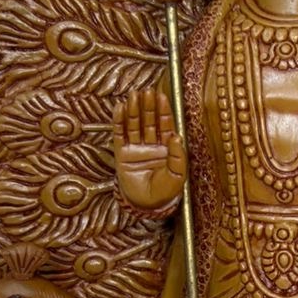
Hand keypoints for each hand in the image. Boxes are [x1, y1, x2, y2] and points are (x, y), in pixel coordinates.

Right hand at [113, 89, 185, 211]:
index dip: (163, 110)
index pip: (165, 125)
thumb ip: (178, 156)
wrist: (146, 205)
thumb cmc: (164, 192)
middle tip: (147, 91)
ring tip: (134, 96)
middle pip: (149, 121)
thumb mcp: (177, 175)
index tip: (161, 96)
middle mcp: (151, 145)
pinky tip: (120, 109)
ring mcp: (136, 148)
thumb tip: (176, 136)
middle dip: (148, 106)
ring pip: (135, 125)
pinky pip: (120, 134)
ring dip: (134, 110)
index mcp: (166, 148)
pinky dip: (120, 121)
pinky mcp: (123, 154)